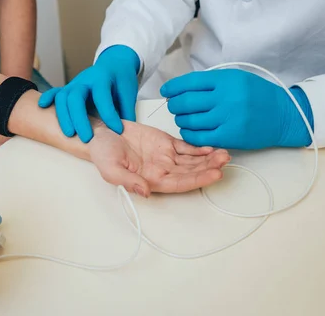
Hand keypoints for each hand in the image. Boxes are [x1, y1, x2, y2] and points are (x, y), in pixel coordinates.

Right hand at [38, 45, 139, 142]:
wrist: (114, 64)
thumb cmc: (121, 78)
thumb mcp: (128, 91)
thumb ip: (126, 110)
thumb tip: (125, 132)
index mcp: (102, 78)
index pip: (102, 97)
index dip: (109, 115)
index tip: (117, 130)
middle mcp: (85, 80)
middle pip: (76, 97)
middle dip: (80, 119)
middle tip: (87, 138)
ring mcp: (74, 84)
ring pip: (63, 98)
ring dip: (64, 116)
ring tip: (69, 134)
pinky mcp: (69, 88)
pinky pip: (55, 92)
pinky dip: (47, 98)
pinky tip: (42, 106)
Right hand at [88, 120, 230, 196]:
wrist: (100, 133)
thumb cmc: (102, 153)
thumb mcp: (111, 169)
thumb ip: (128, 181)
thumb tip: (145, 192)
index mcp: (152, 180)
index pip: (180, 183)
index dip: (198, 179)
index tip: (214, 174)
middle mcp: (163, 170)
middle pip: (191, 172)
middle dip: (209, 168)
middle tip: (224, 161)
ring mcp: (166, 157)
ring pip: (193, 160)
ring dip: (209, 158)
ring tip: (224, 154)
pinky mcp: (166, 143)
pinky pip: (187, 147)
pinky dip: (200, 147)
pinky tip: (212, 146)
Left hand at [160, 69, 313, 149]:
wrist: (284, 116)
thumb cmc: (259, 96)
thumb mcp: (237, 79)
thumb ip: (213, 82)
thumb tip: (183, 88)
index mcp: (226, 80)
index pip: (190, 82)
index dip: (173, 87)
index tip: (166, 90)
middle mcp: (225, 98)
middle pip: (186, 102)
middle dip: (174, 104)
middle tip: (174, 106)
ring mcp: (227, 118)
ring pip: (190, 120)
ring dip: (181, 119)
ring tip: (183, 118)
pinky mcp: (229, 136)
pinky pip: (199, 137)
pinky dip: (189, 134)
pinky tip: (189, 130)